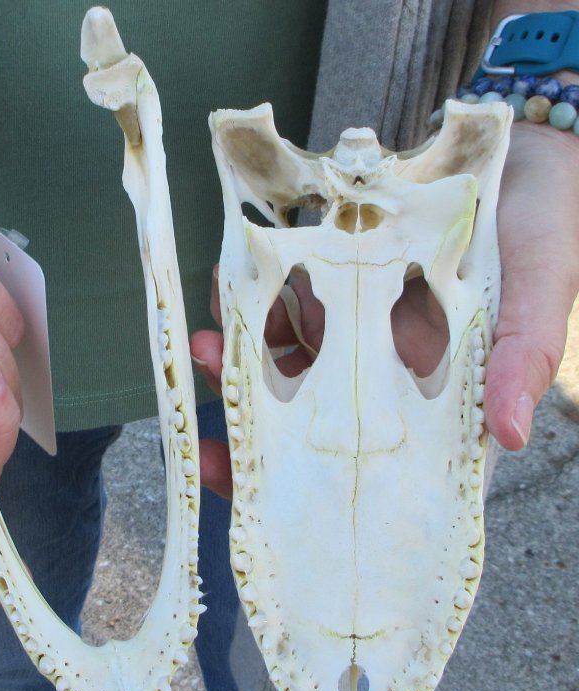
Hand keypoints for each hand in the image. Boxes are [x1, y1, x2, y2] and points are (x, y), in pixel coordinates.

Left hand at [191, 121, 578, 496]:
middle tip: (214, 399)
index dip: (307, 479)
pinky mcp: (337, 275)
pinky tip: (227, 283)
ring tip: (207, 342)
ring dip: (240, 351)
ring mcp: (358, 320)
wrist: (521, 146)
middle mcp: (387, 366)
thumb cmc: (545, 221)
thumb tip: (508, 436)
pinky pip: (287, 291)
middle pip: (311, 410)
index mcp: (434, 391)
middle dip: (252, 413)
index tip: (247, 482)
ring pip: (288, 352)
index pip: (369, 454)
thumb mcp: (543, 287)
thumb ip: (526, 353)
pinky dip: (254, 291)